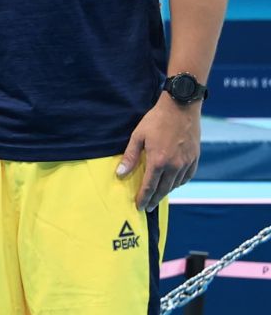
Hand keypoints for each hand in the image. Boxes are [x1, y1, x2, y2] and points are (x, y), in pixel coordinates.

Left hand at [116, 95, 201, 210]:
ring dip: (166, 192)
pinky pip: (187, 176)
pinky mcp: (195, 158)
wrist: (181, 107)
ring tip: (158, 196)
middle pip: (163, 189)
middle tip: (147, 207)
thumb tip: (119, 174)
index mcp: (158, 161)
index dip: (143, 198)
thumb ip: (130, 157)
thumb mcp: (138, 136)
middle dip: (154, 200)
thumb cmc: (156, 120)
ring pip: (176, 184)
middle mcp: (174, 165)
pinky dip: (179, 183)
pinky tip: (174, 183)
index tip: (139, 207)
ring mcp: (186, 162)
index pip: (149, 187)